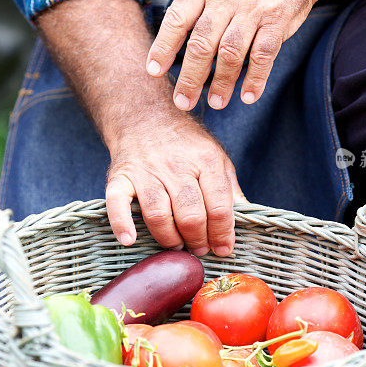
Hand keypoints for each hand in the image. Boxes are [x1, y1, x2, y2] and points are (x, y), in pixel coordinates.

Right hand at [36, 0, 245, 254]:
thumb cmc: (187, 145)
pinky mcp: (120, 177)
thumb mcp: (216, 158)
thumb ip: (229, 189)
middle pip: (190, 214)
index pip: (219, 205)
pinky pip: (118, 203)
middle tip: (199, 250)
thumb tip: (247, 219)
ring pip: (158, 214)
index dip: (222, 233)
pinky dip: (122, 224)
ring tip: (176, 246)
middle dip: (197, 240)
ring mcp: (146, 171)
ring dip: (169, 238)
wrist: (145, 116)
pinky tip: (129, 240)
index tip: (223, 250)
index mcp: (206, 161)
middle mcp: (176, 166)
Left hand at [146, 0, 339, 110]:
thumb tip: (177, 37)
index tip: (153, 72)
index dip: (163, 47)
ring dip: (222, 82)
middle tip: (182, 102)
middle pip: (202, 43)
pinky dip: (255, 78)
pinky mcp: (278, 18)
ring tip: (216, 103)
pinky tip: (248, 96)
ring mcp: (253, 8)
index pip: (177, 19)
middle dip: (190, 77)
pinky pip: (263, 54)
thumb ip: (198, 1)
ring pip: (231, 52)